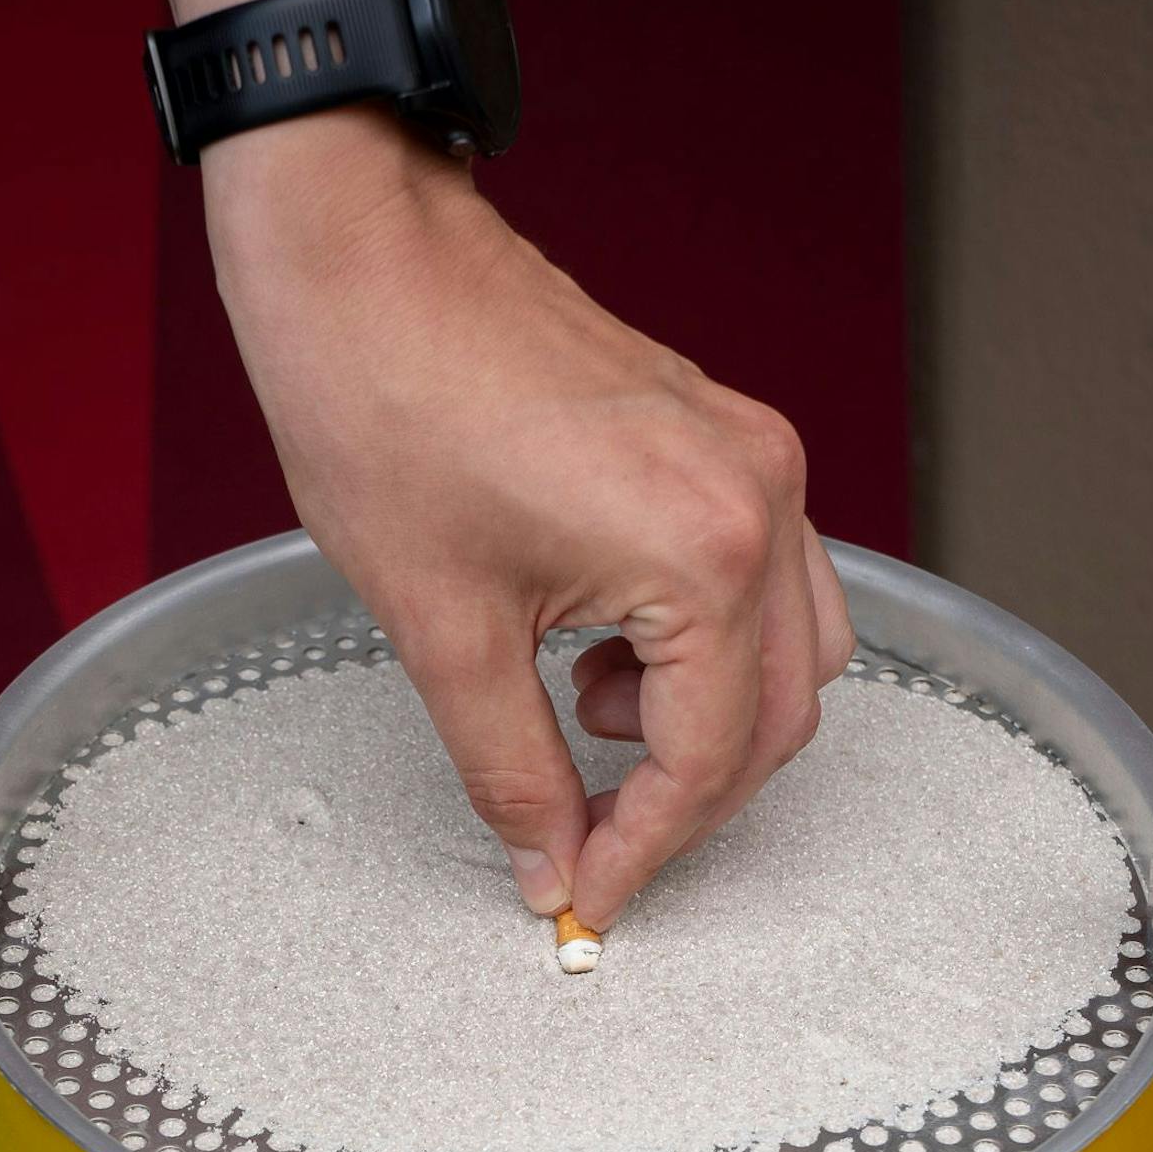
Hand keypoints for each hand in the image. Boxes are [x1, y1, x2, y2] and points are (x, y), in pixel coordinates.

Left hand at [204, 114, 853, 927]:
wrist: (361, 254)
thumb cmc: (386, 403)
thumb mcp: (443, 630)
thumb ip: (512, 770)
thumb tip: (548, 860)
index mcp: (705, 551)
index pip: (711, 758)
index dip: (647, 849)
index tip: (590, 897)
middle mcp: (759, 501)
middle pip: (778, 718)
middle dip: (685, 800)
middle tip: (590, 842)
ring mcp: (753, 460)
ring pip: (791, 653)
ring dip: (706, 723)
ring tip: (582, 715)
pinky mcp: (728, 439)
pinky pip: (765, 582)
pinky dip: (702, 648)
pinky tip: (602, 646)